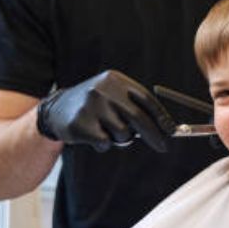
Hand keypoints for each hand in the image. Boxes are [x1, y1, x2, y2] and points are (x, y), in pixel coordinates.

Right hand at [36, 70, 174, 152]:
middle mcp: (103, 90)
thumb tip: (163, 127)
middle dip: (153, 135)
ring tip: (107, 131)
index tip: (171, 130)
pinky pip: (105, 143)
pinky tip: (93, 136)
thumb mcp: (112, 95)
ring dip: (120, 139)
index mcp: (115, 80)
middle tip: (163, 147)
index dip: (161, 116)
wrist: (56, 109)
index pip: (145, 98)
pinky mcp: (81, 124)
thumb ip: (133, 106)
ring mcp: (91, 106)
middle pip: (137, 117)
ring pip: (122, 133)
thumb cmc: (94, 105)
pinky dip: (103, 145)